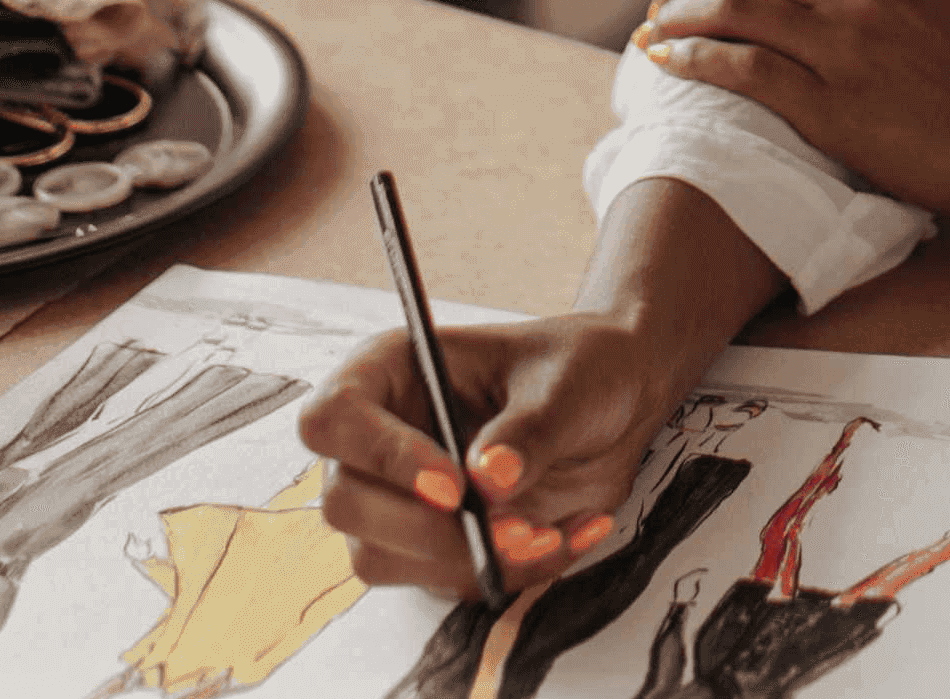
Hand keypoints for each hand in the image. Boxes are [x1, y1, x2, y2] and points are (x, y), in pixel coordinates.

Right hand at [299, 313, 676, 596]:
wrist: (617, 403)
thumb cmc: (582, 367)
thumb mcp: (569, 383)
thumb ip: (530, 428)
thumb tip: (488, 481)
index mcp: (393, 371)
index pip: (332, 417)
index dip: (380, 455)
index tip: (453, 486)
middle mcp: (379, 439)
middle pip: (345, 502)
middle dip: (427, 529)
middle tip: (510, 526)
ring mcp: (397, 498)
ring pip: (380, 557)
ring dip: (465, 560)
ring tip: (547, 531)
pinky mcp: (430, 544)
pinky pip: (438, 581)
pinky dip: (501, 572)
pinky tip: (559, 536)